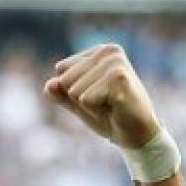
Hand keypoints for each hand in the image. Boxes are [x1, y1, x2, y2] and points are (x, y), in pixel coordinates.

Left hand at [45, 44, 160, 149]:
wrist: (136, 134)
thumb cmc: (109, 115)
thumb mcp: (79, 102)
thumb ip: (61, 93)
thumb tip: (49, 84)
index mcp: (99, 51)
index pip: (61, 70)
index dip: (74, 91)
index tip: (97, 96)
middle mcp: (108, 51)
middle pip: (65, 80)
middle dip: (80, 99)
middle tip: (104, 103)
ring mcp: (115, 63)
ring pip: (73, 91)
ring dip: (89, 106)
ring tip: (110, 105)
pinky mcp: (118, 79)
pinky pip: (85, 100)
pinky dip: (96, 111)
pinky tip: (115, 108)